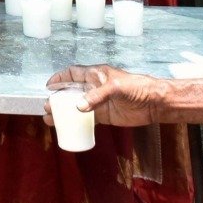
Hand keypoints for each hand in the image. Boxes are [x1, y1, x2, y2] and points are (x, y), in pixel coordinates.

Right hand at [44, 66, 161, 127]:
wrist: (154, 103)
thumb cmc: (136, 88)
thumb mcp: (116, 87)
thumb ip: (97, 96)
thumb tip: (79, 107)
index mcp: (95, 75)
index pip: (73, 73)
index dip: (60, 78)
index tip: (49, 86)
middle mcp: (94, 88)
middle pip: (71, 92)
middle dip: (58, 99)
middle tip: (47, 107)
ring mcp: (99, 103)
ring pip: (77, 107)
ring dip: (64, 113)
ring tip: (51, 120)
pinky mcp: (105, 116)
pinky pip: (87, 119)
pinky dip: (77, 123)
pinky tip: (69, 128)